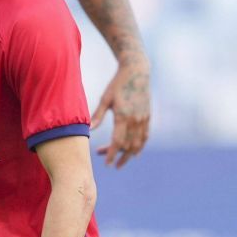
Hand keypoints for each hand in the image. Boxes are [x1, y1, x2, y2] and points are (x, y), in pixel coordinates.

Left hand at [91, 52, 149, 167]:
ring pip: (138, 143)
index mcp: (123, 116)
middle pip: (128, 145)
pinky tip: (135, 153)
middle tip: (109, 163)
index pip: (117, 141)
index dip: (112, 154)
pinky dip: (140, 146)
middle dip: (118, 156)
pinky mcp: (147, 116)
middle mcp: (135, 120)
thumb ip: (97, 115)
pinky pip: (145, 136)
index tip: (107, 163)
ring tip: (120, 162)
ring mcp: (143, 119)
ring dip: (129, 154)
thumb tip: (88, 130)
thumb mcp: (105, 99)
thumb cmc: (117, 84)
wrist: (137, 72)